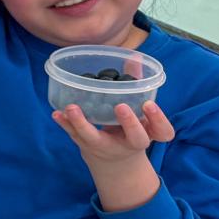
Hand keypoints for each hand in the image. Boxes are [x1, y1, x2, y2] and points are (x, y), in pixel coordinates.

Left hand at [51, 100, 172, 211]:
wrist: (113, 159)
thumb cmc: (129, 129)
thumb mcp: (140, 114)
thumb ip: (137, 89)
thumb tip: (135, 60)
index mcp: (149, 134)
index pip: (162, 131)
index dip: (158, 119)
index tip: (149, 104)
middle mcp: (129, 143)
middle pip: (135, 138)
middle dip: (129, 122)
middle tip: (121, 106)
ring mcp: (105, 146)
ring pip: (95, 137)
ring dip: (82, 123)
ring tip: (71, 108)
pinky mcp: (85, 144)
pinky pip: (74, 134)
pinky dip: (65, 123)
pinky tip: (56, 113)